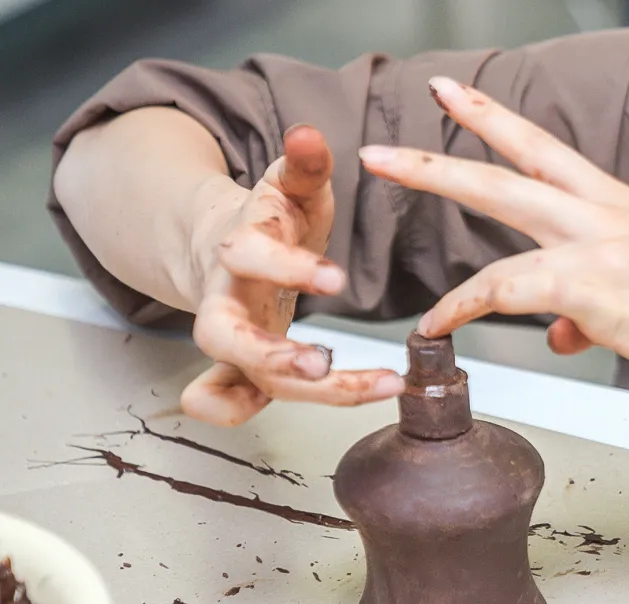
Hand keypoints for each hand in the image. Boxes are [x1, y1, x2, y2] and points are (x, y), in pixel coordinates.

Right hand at [182, 125, 403, 425]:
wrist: (230, 245)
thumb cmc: (272, 220)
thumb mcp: (291, 186)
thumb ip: (303, 164)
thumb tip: (309, 134)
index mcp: (237, 247)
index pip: (246, 255)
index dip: (287, 267)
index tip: (337, 278)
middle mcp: (222, 299)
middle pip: (222, 335)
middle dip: (270, 353)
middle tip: (323, 364)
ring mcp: (229, 338)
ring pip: (243, 376)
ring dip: (300, 391)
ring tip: (373, 387)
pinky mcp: (238, 367)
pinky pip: (223, 400)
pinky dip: (239, 412)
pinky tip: (322, 406)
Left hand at [358, 77, 628, 406]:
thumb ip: (601, 311)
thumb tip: (565, 331)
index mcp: (625, 211)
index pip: (549, 152)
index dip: (498, 122)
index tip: (457, 97)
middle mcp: (609, 216)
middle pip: (511, 166)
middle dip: (443, 149)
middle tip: (386, 143)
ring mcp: (604, 244)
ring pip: (500, 201)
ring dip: (435, 186)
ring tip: (384, 185)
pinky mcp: (601, 285)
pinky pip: (508, 287)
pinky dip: (463, 303)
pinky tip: (434, 323)